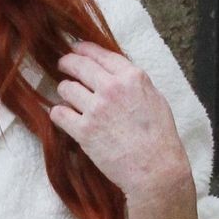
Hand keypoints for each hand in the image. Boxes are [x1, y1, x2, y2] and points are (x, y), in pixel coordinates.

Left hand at [48, 40, 193, 204]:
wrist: (155, 169)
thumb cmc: (160, 137)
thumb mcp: (155, 99)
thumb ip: (134, 83)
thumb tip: (117, 75)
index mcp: (132, 77)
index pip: (100, 54)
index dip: (84, 49)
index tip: (75, 49)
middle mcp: (112, 88)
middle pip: (78, 65)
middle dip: (67, 63)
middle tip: (62, 65)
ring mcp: (96, 109)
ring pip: (66, 88)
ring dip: (64, 91)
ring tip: (68, 97)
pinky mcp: (83, 131)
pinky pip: (58, 114)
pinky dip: (58, 114)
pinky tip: (62, 116)